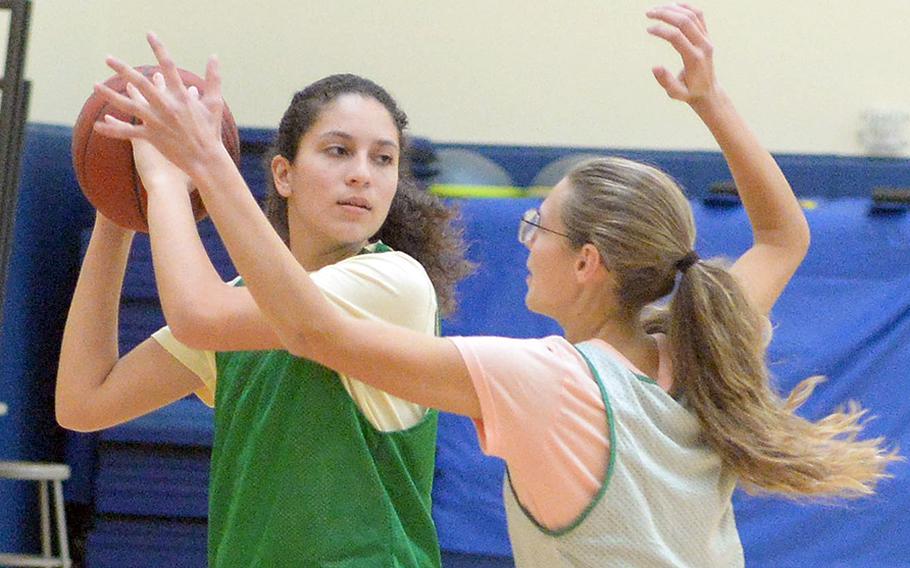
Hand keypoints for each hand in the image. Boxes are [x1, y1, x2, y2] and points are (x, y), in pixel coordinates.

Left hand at [92, 33, 225, 180]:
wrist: (206, 158)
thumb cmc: (211, 130)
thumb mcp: (214, 103)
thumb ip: (213, 79)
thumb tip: (214, 56)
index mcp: (182, 96)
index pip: (168, 67)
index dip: (159, 49)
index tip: (149, 35)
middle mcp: (166, 106)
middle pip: (141, 83)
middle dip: (123, 69)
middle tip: (108, 58)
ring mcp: (157, 122)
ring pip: (129, 106)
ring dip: (110, 95)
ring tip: (95, 85)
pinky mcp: (152, 137)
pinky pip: (128, 133)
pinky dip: (112, 130)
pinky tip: (98, 125)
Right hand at [646, 3, 718, 105]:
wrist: (709, 91)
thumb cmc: (690, 93)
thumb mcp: (676, 93)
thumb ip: (666, 81)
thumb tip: (655, 67)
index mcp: (694, 59)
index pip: (677, 37)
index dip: (661, 30)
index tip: (648, 29)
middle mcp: (703, 45)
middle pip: (685, 21)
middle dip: (665, 14)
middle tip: (649, 13)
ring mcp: (706, 39)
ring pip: (692, 15)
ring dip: (673, 9)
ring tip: (657, 9)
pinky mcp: (706, 36)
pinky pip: (699, 16)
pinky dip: (686, 7)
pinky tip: (673, 6)